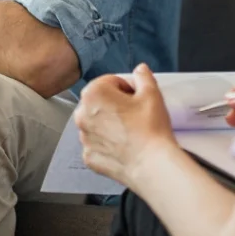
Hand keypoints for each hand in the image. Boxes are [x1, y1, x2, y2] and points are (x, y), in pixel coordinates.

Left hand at [74, 64, 176, 188]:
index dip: (126, 89)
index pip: (109, 82)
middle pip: (99, 102)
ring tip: (130, 132)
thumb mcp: (151, 93)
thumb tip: (140, 70)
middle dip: (114, 105)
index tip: (136, 99)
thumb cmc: (150, 128)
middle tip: (134, 115)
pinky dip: (107, 145)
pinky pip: (96, 145)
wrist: (152, 165)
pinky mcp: (89, 158)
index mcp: (93, 93)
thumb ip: (143, 76)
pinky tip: (123, 147)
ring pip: (96, 124)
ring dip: (108, 124)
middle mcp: (81, 114)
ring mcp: (84, 138)